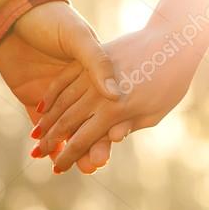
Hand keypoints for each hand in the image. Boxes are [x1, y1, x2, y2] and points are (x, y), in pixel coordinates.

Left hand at [0, 1, 119, 172]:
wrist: (15, 12)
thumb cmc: (53, 20)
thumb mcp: (79, 38)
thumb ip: (97, 64)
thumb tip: (113, 95)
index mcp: (93, 73)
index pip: (107, 106)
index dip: (110, 124)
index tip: (114, 144)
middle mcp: (78, 88)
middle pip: (89, 122)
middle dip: (93, 145)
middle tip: (97, 165)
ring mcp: (55, 96)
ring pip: (68, 129)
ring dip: (73, 150)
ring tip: (80, 168)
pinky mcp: (34, 99)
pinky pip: (44, 127)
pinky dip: (50, 144)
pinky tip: (55, 159)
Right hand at [33, 17, 208, 171]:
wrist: (173, 40)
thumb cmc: (171, 82)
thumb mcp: (155, 113)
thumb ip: (129, 127)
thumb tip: (109, 141)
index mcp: (115, 112)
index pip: (83, 141)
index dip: (68, 157)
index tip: (57, 169)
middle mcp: (99, 94)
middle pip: (66, 123)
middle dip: (50, 142)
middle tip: (37, 154)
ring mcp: (92, 74)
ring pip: (61, 102)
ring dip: (46, 121)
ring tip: (35, 135)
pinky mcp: (91, 58)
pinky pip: (64, 79)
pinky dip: (52, 94)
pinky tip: (43, 105)